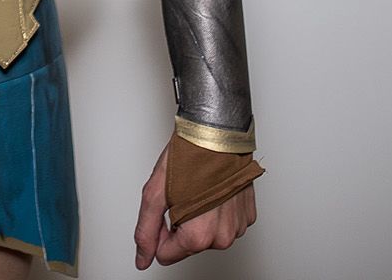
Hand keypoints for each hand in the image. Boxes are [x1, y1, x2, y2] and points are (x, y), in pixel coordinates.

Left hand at [133, 139, 256, 268]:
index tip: (165, 208)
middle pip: (188, 245)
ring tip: (199, 191)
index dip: (160, 232)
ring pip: (208, 235)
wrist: (218, 133)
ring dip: (200, 218)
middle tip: (182, 195)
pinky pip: (226, 223)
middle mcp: (222, 237)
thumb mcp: (155, 195)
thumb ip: (146, 232)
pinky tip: (213, 191)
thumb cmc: (189, 157)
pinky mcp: (248, 215)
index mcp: (198, 237)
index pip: (166, 255)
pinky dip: (217, 211)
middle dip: (181, 224)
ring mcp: (237, 227)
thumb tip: (143, 258)